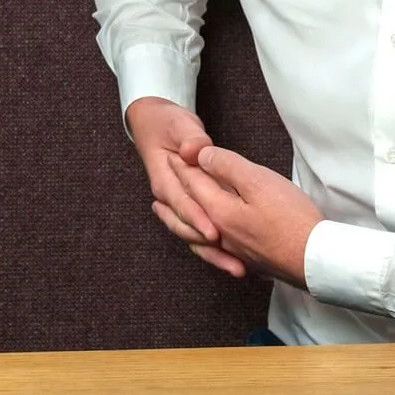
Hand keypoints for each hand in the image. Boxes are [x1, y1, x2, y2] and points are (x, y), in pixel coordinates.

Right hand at [125, 96, 244, 276]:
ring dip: (215, 255)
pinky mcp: (191, 209)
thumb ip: (190, 139)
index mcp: (164, 181)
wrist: (155, 126)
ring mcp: (180, 207)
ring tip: (238, 269)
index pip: (182, 204)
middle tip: (234, 262)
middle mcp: (170, 199)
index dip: (198, 219)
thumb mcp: (179, 126)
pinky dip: (216, 248)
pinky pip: (201, 233)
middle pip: (188, 229)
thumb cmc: (167, 126)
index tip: (215, 233)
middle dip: (210, 248)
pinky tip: (236, 260)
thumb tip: (193, 150)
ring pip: (194, 237)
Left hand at [173, 145, 320, 288]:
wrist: (315, 259)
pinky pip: (211, 249)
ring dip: (176, 220)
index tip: (173, 152)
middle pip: (189, 210)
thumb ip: (227, 167)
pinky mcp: (248, 260)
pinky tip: (204, 241)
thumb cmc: (290, 218)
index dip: (185, 165)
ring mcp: (233, 250)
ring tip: (163, 214)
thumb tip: (202, 156)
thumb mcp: (259, 181)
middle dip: (174, 192)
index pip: (194, 183)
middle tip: (161, 180)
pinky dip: (197, 240)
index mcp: (219, 211)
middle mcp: (219, 234)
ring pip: (194, 233)